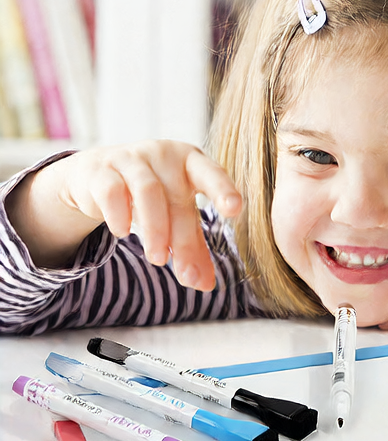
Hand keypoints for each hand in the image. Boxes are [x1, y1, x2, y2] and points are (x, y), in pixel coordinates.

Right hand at [6, 141, 241, 290]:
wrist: (99, 174)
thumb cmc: (153, 195)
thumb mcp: (177, 215)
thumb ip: (193, 247)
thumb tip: (205, 285)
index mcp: (192, 163)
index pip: (212, 174)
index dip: (223, 190)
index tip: (234, 209)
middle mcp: (164, 156)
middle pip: (178, 198)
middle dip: (183, 239)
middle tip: (186, 274)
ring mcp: (131, 159)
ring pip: (147, 192)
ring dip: (155, 230)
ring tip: (158, 259)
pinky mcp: (101, 170)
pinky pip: (112, 190)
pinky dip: (119, 214)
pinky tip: (123, 232)